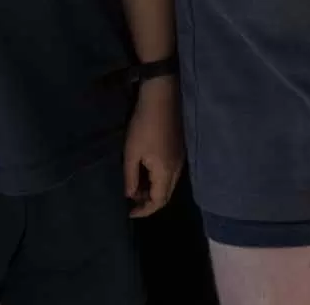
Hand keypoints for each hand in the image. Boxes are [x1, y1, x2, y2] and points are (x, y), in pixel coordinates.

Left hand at [122, 80, 182, 217]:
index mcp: (166, 171)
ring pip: (169, 184)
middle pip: (166, 195)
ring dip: (154, 190)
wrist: (162, 97)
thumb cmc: (144, 125)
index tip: (128, 212)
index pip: (158, 201)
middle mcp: (177, 168)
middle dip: (149, 202)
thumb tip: (130, 195)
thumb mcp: (131, 153)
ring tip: (136, 188)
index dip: (144, 210)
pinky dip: (158, 179)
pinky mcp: (180, 149)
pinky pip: (170, 173)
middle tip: (131, 202)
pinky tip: (146, 172)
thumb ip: (131, 177)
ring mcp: (181, 158)